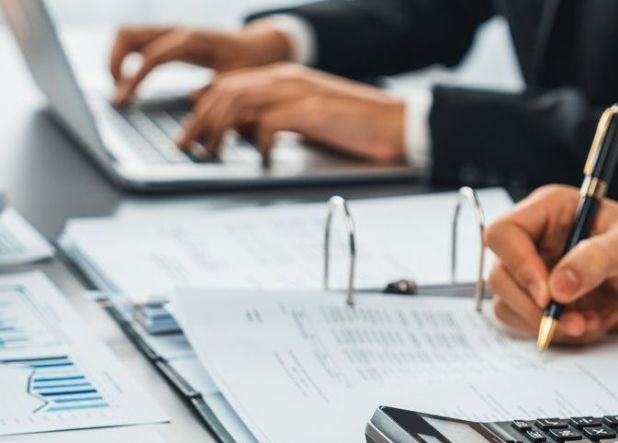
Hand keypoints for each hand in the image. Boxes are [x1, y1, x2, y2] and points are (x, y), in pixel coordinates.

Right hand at [110, 22, 292, 105]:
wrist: (260, 47)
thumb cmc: (251, 66)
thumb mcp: (237, 83)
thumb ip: (216, 94)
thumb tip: (190, 103)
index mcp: (192, 40)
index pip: (151, 56)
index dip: (134, 79)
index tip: (123, 102)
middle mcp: (177, 30)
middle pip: (128, 34)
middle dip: (114, 63)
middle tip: (117, 94)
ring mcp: (171, 31)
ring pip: (127, 34)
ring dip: (116, 59)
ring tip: (120, 89)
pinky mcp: (169, 38)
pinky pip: (137, 41)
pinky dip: (126, 59)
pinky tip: (131, 83)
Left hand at [175, 63, 405, 163]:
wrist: (400, 124)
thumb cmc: (359, 127)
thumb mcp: (307, 121)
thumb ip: (275, 119)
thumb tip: (241, 132)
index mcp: (285, 79)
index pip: (228, 85)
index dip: (202, 109)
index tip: (189, 134)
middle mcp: (287, 79)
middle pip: (225, 90)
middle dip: (199, 119)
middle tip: (187, 147)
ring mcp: (299, 92)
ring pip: (238, 100)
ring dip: (218, 128)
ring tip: (213, 153)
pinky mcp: (313, 110)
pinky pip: (270, 121)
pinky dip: (258, 141)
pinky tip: (263, 158)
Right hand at [484, 185, 617, 343]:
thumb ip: (595, 260)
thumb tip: (556, 287)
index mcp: (551, 212)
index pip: (504, 234)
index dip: (518, 265)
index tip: (548, 294)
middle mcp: (537, 242)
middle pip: (501, 276)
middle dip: (536, 308)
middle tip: (576, 321)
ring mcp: (539, 275)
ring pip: (510, 306)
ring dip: (551, 325)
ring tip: (593, 321)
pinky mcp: (548, 304)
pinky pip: (532, 326)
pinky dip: (562, 335)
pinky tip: (596, 322)